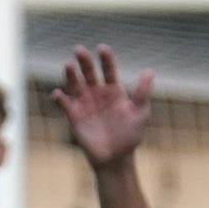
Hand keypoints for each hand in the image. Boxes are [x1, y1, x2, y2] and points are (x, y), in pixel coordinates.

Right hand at [53, 46, 153, 169]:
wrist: (116, 159)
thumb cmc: (130, 136)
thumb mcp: (140, 114)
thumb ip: (142, 94)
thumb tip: (150, 71)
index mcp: (113, 90)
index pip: (108, 70)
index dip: (105, 59)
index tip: (102, 48)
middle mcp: (96, 92)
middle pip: (88, 72)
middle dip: (84, 61)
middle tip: (79, 50)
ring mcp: (84, 102)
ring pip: (74, 84)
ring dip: (70, 75)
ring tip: (69, 65)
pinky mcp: (73, 115)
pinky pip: (64, 104)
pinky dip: (59, 98)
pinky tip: (59, 94)